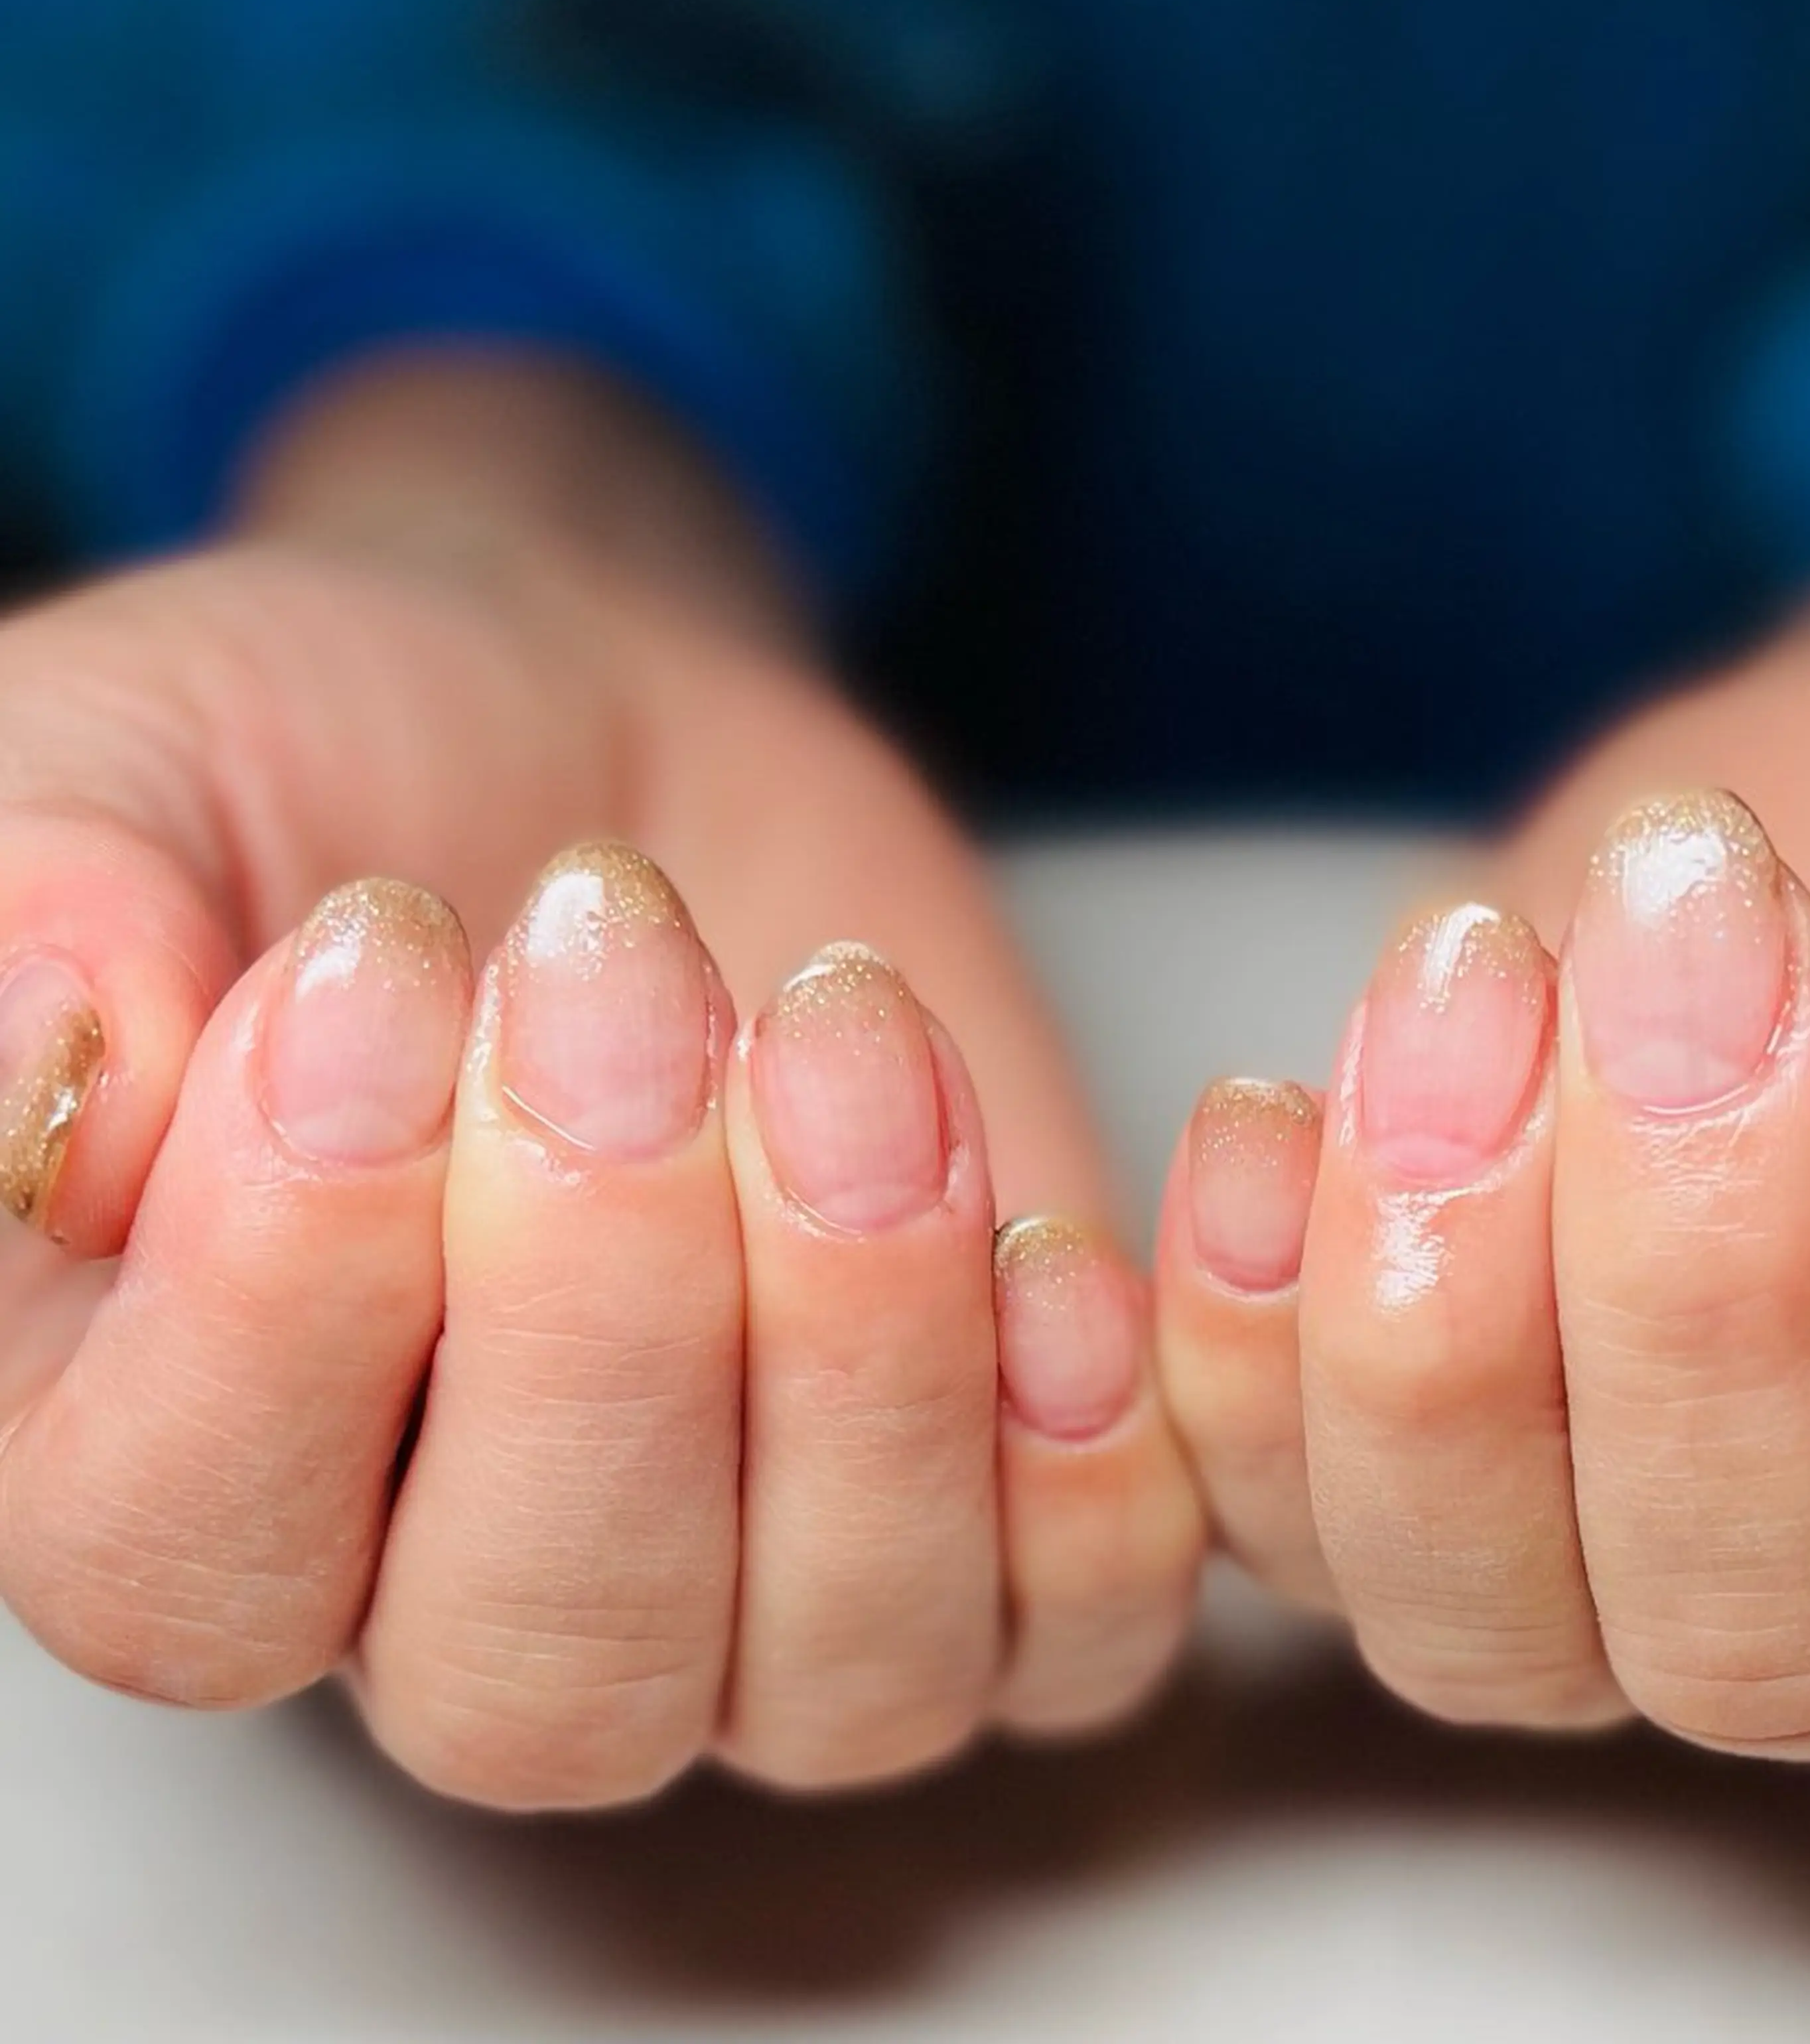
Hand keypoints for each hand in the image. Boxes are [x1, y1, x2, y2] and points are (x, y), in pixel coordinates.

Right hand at [0, 347, 1199, 1806]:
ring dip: (866, 1349)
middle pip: (540, 1666)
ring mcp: (747, 1568)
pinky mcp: (985, 1490)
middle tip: (626, 970)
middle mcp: (453, 1580)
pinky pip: (1079, 1620)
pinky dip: (1102, 1452)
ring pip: (831, 1672)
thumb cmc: (330, 754)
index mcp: (170, 1449)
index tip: (373, 967)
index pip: (191, 1558)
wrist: (602, 738)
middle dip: (613, 1308)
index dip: (293, 1295)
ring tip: (840, 1031)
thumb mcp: (122, 758)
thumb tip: (61, 1082)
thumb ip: (41, 909)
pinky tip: (1053, 1228)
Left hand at [1157, 395, 1809, 1762]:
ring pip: (1491, 1595)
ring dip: (1452, 1276)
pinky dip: (1241, 1326)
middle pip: (1772, 1604)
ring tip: (1487, 967)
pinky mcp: (1437, 1438)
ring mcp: (1637, 1548)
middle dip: (1703, 1249)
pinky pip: (1283, 1502)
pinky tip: (1277, 1109)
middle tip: (1713, 920)